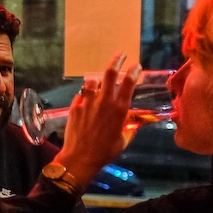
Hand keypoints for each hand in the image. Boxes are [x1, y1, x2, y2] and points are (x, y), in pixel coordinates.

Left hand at [55, 53, 139, 188]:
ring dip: (97, 80)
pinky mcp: (75, 107)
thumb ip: (129, 128)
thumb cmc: (105, 152)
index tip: (136, 65)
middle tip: (120, 54)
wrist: (80, 158)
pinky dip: (85, 95)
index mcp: (120, 108)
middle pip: (110, 73)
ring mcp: (88, 102)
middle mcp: (104, 101)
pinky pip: (81, 95)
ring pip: (92, 82)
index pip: (129, 83)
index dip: (134, 71)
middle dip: (116, 61)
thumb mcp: (123, 140)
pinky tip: (86, 101)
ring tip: (99, 83)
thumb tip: (134, 124)